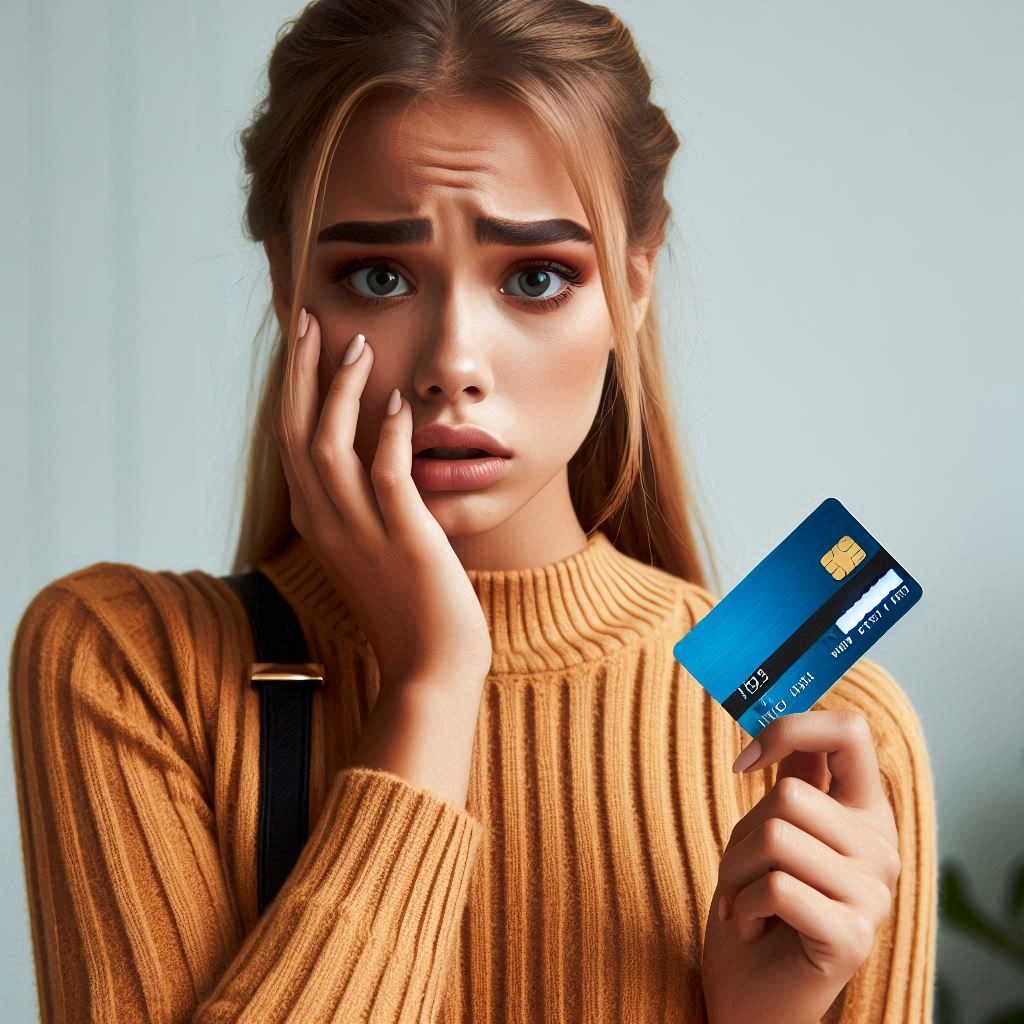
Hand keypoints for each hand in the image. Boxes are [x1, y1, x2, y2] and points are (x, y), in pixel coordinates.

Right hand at [273, 308, 493, 690]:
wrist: (429, 668)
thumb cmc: (406, 608)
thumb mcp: (370, 549)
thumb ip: (362, 505)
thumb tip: (372, 458)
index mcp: (316, 522)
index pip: (291, 440)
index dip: (295, 388)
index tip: (305, 344)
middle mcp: (326, 522)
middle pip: (297, 431)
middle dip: (303, 372)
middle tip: (311, 319)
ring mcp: (360, 532)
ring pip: (329, 445)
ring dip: (341, 390)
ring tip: (359, 346)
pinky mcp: (403, 539)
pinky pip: (385, 475)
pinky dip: (387, 435)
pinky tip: (398, 403)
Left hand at [701, 709, 901, 1023]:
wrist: (752, 997)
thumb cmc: (757, 909)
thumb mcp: (770, 835)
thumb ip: (795, 780)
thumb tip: (788, 722)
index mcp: (866, 815)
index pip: (851, 731)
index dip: (791, 728)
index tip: (745, 761)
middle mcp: (882, 850)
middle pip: (788, 795)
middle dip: (740, 833)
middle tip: (742, 873)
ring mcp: (874, 895)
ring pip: (775, 837)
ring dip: (734, 871)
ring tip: (744, 901)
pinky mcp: (853, 936)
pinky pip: (775, 886)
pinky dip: (741, 905)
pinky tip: (752, 927)